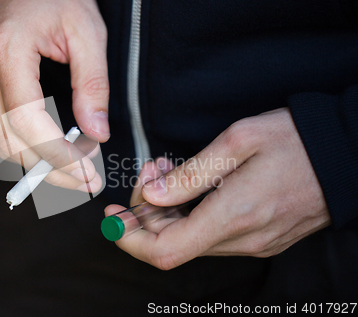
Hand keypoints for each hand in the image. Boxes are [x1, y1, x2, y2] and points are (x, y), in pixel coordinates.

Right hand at [0, 0, 108, 191]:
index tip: (87, 174)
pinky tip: (51, 153)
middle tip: (87, 181)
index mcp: (7, 49)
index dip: (57, 155)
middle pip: (9, 140)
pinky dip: (24, 149)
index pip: (26, 121)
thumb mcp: (88, 32)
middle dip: (50, 170)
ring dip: (37, 164)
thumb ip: (92, 84)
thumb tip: (97, 134)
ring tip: (74, 170)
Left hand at [105, 108, 330, 269]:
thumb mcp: (238, 142)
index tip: (112, 216)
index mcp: (233, 215)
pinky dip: (189, 214)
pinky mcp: (260, 239)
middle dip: (147, 211)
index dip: (129, 238)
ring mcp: (253, 243)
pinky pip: (210, 236)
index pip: (164, 250)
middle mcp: (242, 239)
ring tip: (170, 170)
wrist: (345, 154)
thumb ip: (189, 175)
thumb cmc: (295, 140)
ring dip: (168, 211)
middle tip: (151, 171)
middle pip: (171, 244)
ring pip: (189, 240)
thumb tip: (151, 196)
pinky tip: (190, 185)